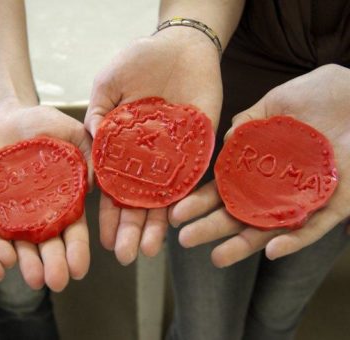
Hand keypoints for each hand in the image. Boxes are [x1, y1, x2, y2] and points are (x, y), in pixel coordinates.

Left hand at [0, 101, 91, 291]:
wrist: (8, 115)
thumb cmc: (44, 123)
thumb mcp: (72, 133)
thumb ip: (87, 154)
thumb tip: (97, 183)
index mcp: (65, 199)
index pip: (73, 230)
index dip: (77, 249)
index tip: (80, 269)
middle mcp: (41, 210)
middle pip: (49, 243)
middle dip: (55, 264)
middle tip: (59, 281)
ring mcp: (14, 210)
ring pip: (22, 243)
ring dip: (29, 263)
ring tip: (36, 280)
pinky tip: (5, 260)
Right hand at [85, 27, 221, 264]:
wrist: (179, 46)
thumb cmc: (138, 60)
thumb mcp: (107, 84)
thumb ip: (98, 114)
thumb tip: (91, 143)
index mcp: (120, 148)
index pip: (113, 188)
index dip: (108, 214)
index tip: (103, 240)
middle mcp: (145, 158)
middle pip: (137, 200)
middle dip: (130, 229)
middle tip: (126, 256)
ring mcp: (171, 157)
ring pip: (162, 197)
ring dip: (155, 225)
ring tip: (148, 251)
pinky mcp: (196, 150)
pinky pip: (190, 179)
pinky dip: (183, 201)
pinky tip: (175, 224)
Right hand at [170, 64, 349, 266]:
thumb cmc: (323, 93)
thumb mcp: (275, 102)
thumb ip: (249, 121)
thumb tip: (224, 142)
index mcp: (262, 164)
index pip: (226, 187)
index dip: (202, 201)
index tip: (178, 212)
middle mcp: (278, 185)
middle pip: (241, 213)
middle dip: (212, 228)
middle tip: (185, 240)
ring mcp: (305, 195)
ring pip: (272, 227)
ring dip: (245, 244)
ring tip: (217, 258)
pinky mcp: (337, 202)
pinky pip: (315, 225)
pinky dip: (294, 239)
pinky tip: (272, 250)